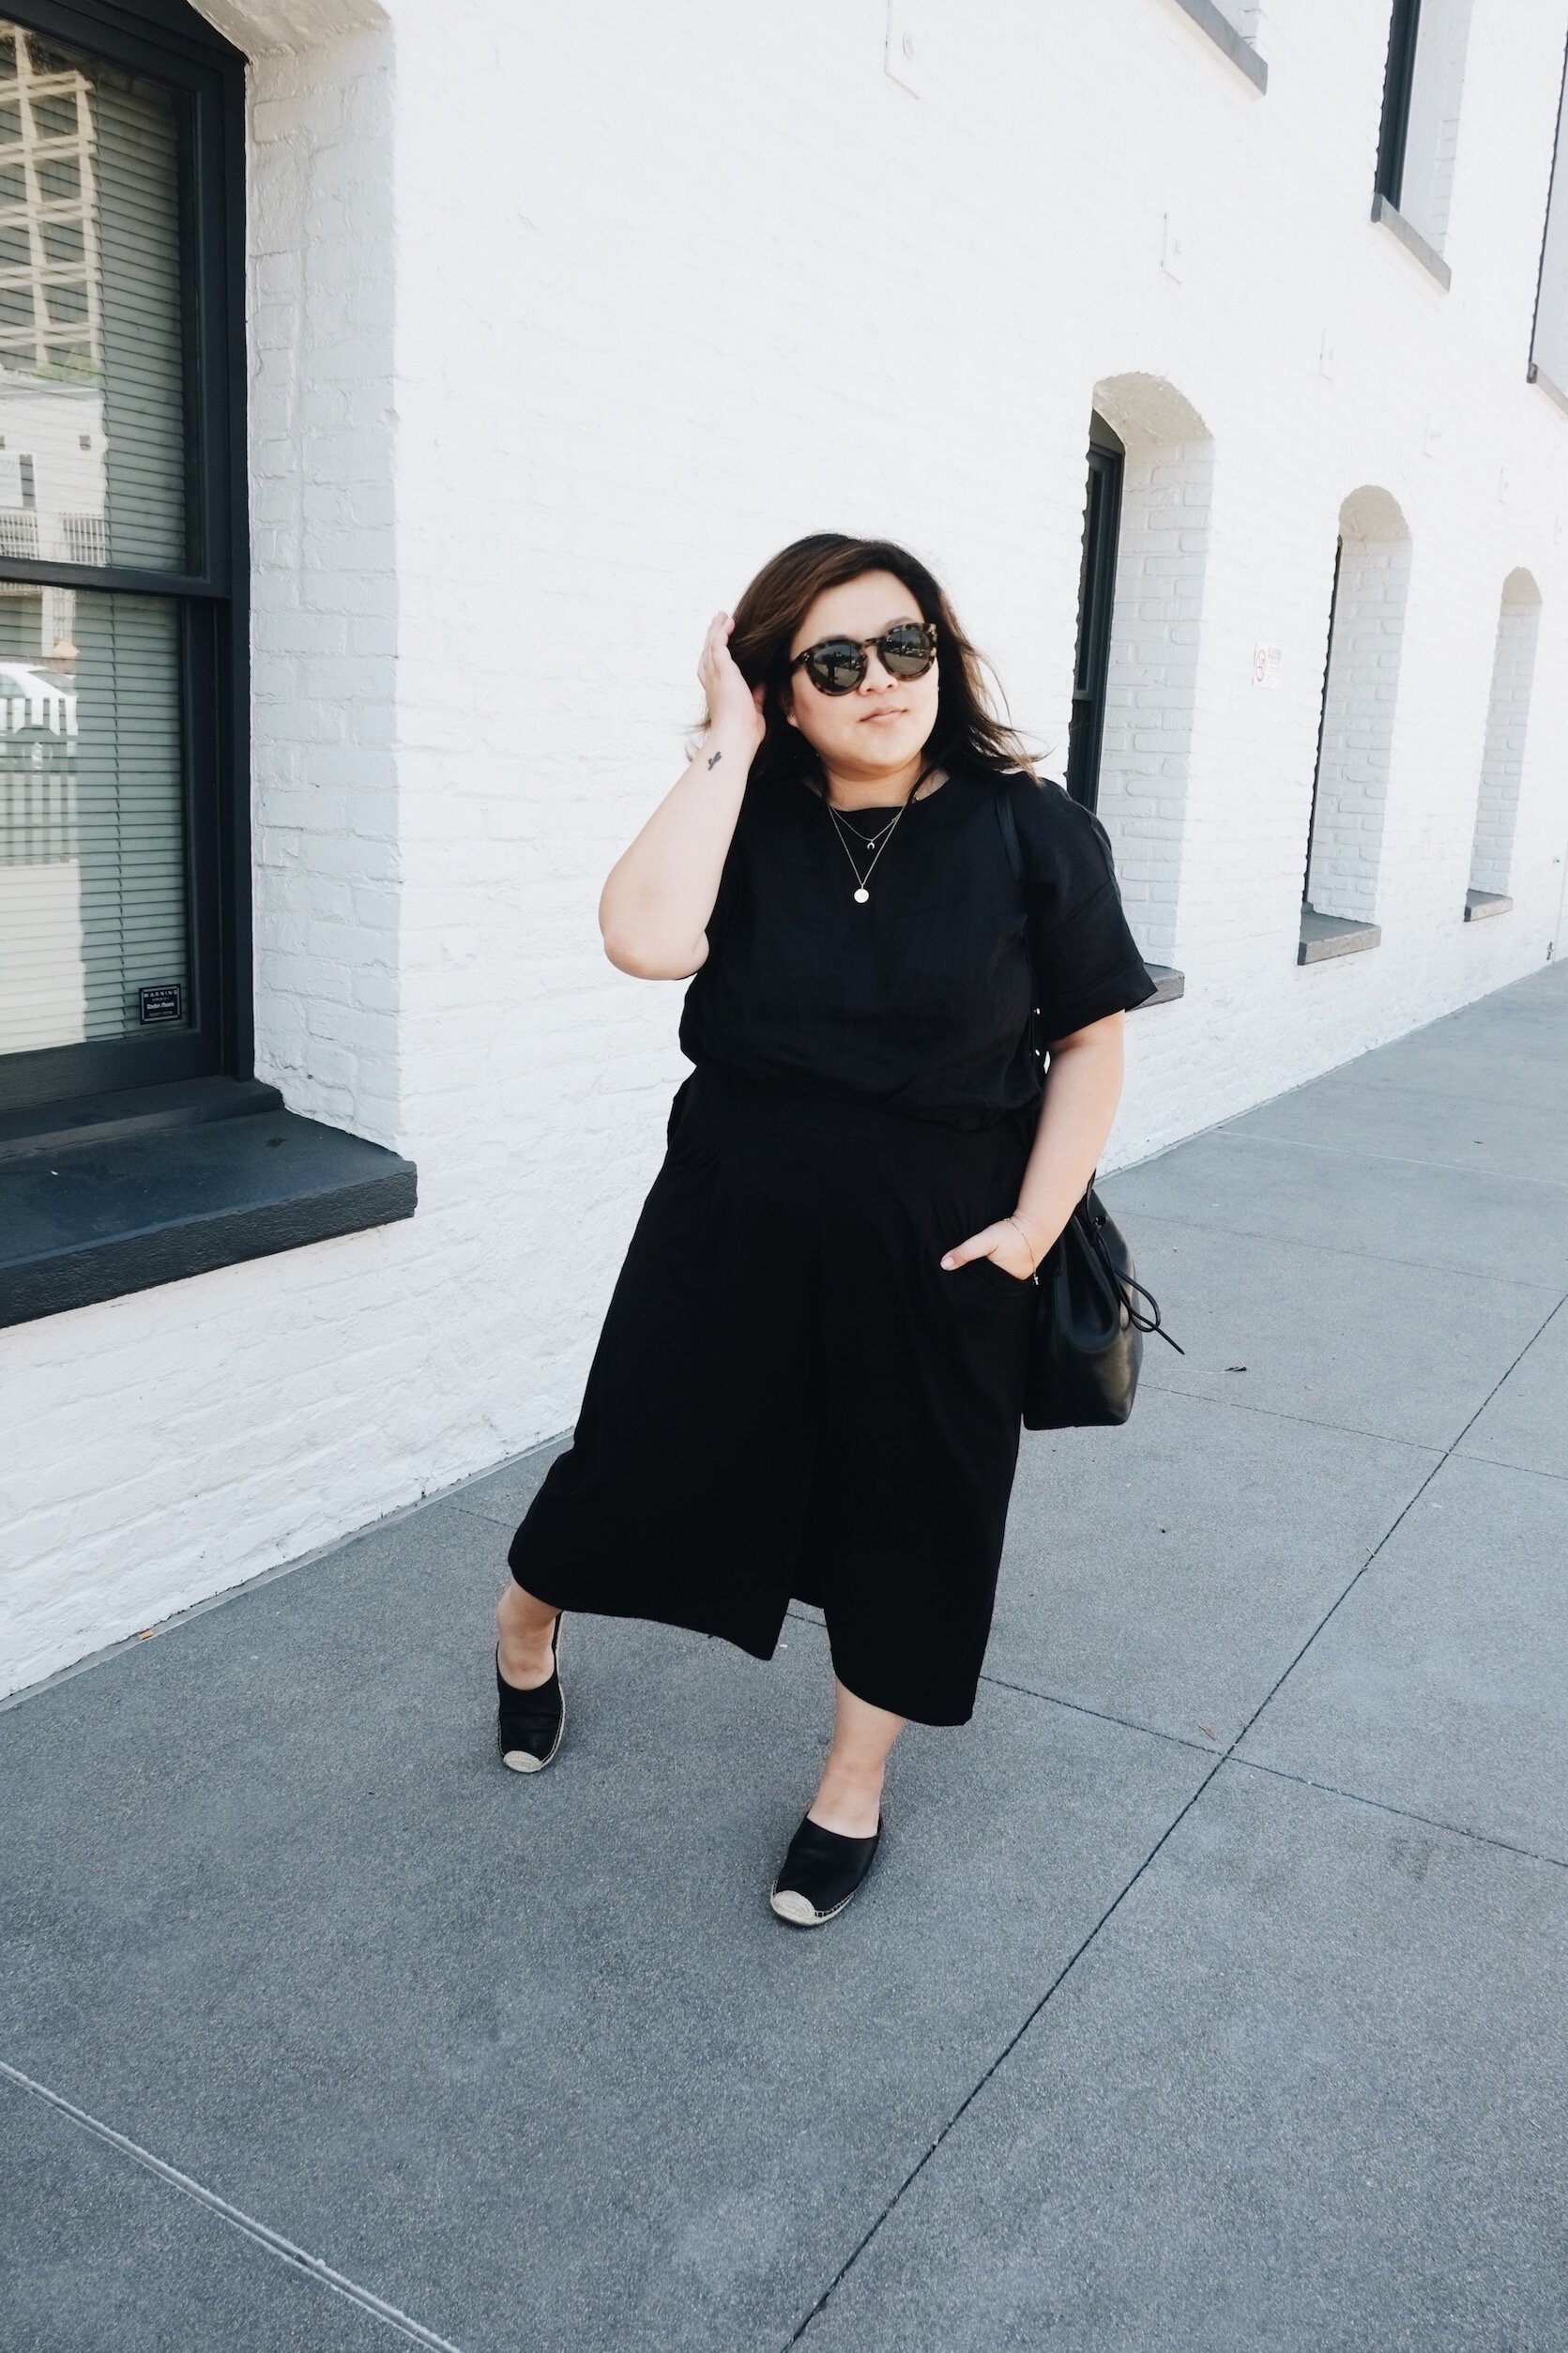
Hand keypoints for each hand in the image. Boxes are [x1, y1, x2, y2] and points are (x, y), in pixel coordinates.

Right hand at [697, 612, 765, 755]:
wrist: (736, 737)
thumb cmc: (744, 732)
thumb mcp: (753, 710)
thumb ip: (756, 696)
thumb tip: (761, 685)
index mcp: (717, 694)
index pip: (711, 671)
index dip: (713, 657)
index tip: (719, 645)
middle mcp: (711, 683)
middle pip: (707, 654)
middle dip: (712, 637)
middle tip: (717, 623)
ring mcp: (714, 675)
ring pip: (711, 645)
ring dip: (716, 630)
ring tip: (721, 617)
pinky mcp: (722, 670)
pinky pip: (719, 643)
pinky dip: (722, 631)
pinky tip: (728, 622)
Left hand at [940, 1213, 1043, 1280]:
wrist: (1036, 1223)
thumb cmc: (1011, 1233)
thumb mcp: (985, 1240)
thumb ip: (966, 1252)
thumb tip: (944, 1265)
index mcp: (1004, 1282)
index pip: (981, 1288)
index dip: (969, 1284)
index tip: (957, 1281)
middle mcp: (1012, 1283)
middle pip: (989, 1284)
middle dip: (977, 1280)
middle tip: (963, 1274)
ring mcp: (1019, 1275)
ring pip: (997, 1278)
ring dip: (987, 1274)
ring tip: (975, 1268)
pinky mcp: (1022, 1267)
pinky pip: (1005, 1271)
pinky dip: (996, 1268)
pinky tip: (990, 1262)